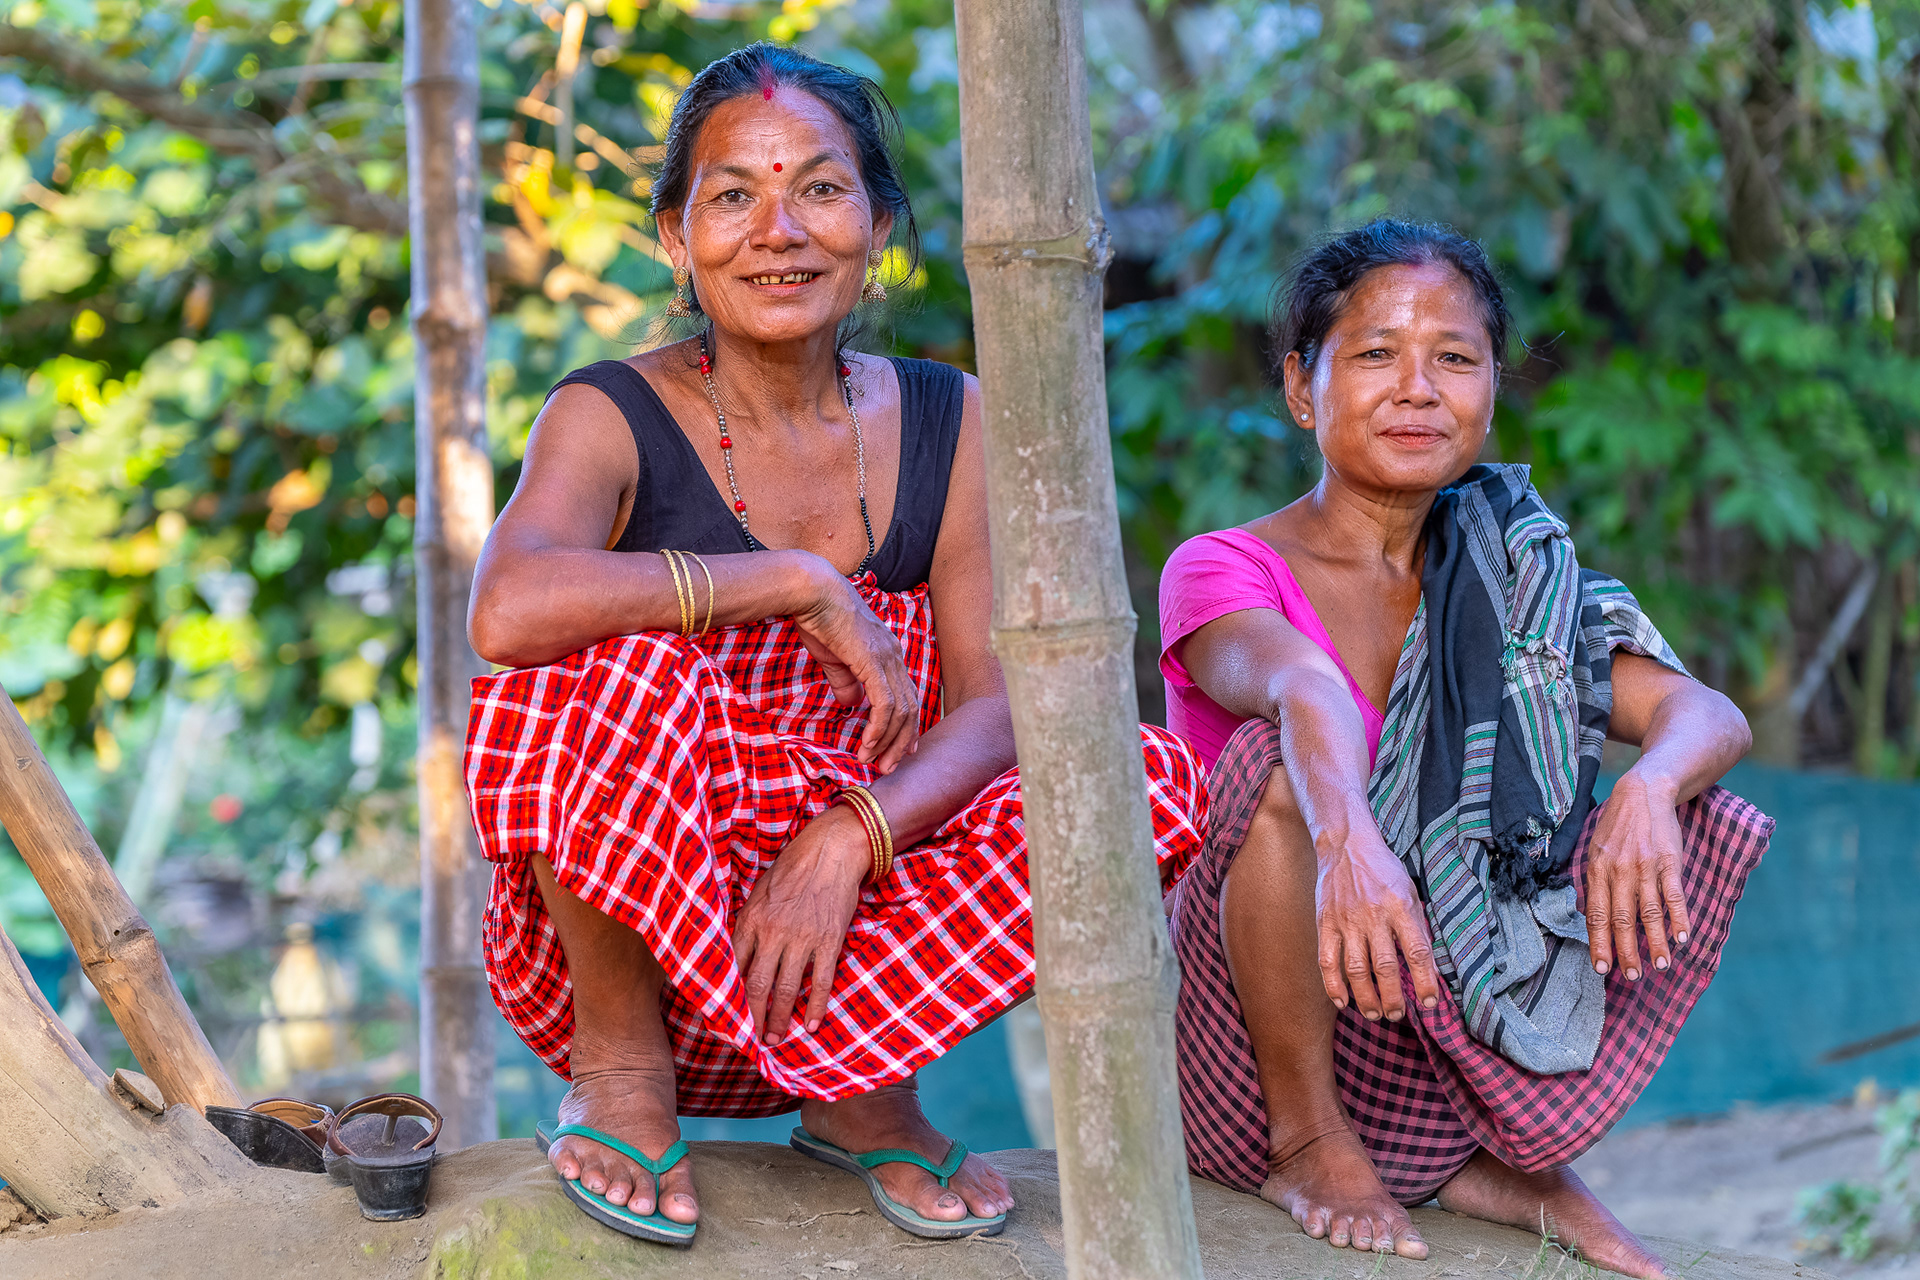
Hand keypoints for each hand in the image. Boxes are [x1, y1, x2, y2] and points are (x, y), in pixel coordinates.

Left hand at [733, 805, 869, 1044]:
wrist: (832, 849)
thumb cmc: (793, 867)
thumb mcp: (760, 892)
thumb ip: (749, 923)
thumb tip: (738, 955)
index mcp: (751, 919)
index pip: (732, 966)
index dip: (727, 995)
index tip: (723, 1016)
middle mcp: (772, 932)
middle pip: (756, 985)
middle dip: (751, 1016)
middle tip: (750, 1039)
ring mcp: (802, 938)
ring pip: (785, 989)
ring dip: (779, 1018)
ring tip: (775, 1038)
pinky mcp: (829, 940)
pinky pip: (821, 980)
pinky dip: (815, 1006)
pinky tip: (810, 1024)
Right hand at [791, 560, 920, 773]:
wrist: (812, 592)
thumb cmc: (821, 620)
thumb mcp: (836, 659)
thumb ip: (847, 682)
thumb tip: (852, 704)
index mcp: (890, 654)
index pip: (907, 696)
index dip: (906, 726)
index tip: (899, 750)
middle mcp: (895, 656)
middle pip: (911, 708)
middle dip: (901, 742)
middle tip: (889, 767)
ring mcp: (887, 659)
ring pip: (901, 711)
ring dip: (888, 741)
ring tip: (874, 762)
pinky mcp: (873, 662)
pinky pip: (884, 704)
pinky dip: (879, 728)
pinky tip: (868, 744)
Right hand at [1314, 826, 1442, 1021]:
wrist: (1346, 843)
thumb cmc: (1383, 869)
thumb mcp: (1410, 892)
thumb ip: (1419, 928)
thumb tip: (1430, 967)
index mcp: (1400, 906)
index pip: (1417, 952)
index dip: (1425, 981)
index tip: (1430, 1002)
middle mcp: (1373, 915)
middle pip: (1385, 967)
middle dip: (1393, 998)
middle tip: (1398, 1015)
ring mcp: (1346, 920)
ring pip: (1356, 969)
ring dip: (1366, 998)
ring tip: (1374, 1014)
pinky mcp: (1325, 922)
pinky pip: (1327, 960)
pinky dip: (1333, 985)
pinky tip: (1342, 1002)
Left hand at [1583, 770, 1689, 980]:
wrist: (1643, 793)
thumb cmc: (1617, 828)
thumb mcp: (1595, 851)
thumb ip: (1595, 883)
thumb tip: (1590, 917)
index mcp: (1597, 871)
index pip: (1596, 915)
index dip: (1599, 943)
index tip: (1602, 968)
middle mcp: (1619, 872)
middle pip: (1622, 920)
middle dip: (1626, 951)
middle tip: (1632, 976)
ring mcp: (1645, 867)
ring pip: (1650, 913)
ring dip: (1656, 943)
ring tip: (1661, 966)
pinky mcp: (1669, 862)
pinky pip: (1674, 896)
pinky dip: (1679, 919)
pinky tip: (1682, 938)